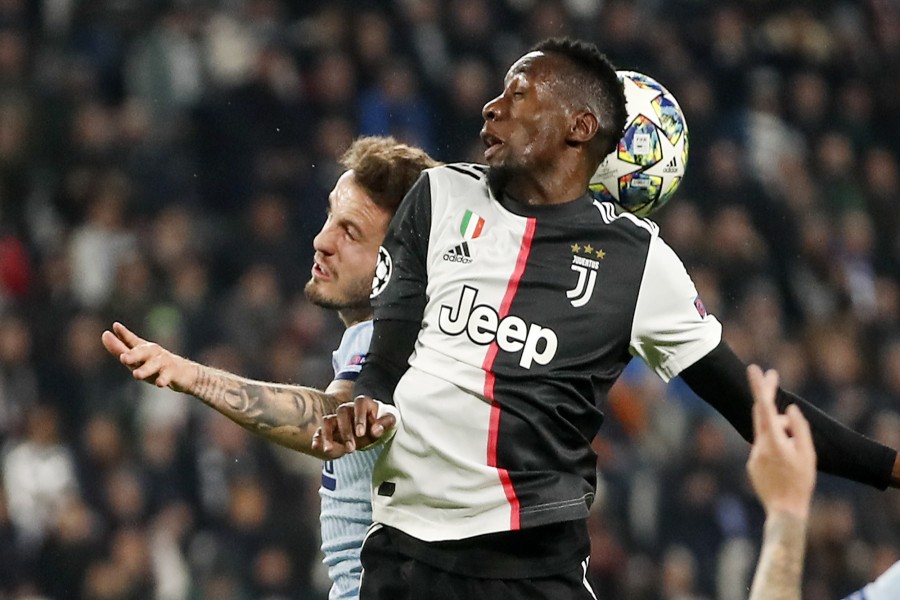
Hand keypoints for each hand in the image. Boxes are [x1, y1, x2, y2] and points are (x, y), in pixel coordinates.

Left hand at [101, 322, 196, 393]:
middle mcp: (153, 352)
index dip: (124, 334)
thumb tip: (104, 334)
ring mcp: (164, 362)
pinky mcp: (173, 372)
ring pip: (154, 365)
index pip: (132, 340)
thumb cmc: (155, 365)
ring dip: (146, 369)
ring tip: (136, 375)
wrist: (184, 372)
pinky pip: (167, 376)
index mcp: (143, 348)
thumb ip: (121, 348)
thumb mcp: (137, 358)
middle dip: (134, 355)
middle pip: (143, 352)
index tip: (115, 326)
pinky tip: (159, 384)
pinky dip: (163, 379)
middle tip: (123, 358)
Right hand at [311, 395, 396, 457]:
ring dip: (328, 435)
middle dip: (345, 431)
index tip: (361, 433)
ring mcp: (337, 417)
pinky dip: (318, 438)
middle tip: (351, 448)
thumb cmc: (379, 422)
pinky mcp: (330, 428)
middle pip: (341, 412)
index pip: (359, 404)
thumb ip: (384, 424)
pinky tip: (316, 447)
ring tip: (328, 450)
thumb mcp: (387, 421)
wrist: (371, 427)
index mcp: (363, 403)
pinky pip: (320, 430)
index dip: (359, 418)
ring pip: (328, 421)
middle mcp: (348, 408)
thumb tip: (376, 430)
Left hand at [746, 364, 816, 518]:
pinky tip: (786, 468)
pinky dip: (776, 449)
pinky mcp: (752, 464)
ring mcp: (753, 455)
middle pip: (761, 414)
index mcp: (773, 440)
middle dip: (768, 396)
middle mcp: (759, 444)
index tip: (755, 369)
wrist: (784, 510)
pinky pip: (765, 449)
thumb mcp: (808, 453)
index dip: (760, 387)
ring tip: (796, 455)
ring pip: (766, 434)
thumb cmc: (801, 481)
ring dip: (780, 433)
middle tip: (772, 375)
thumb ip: (799, 428)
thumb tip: (789, 409)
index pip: (764, 407)